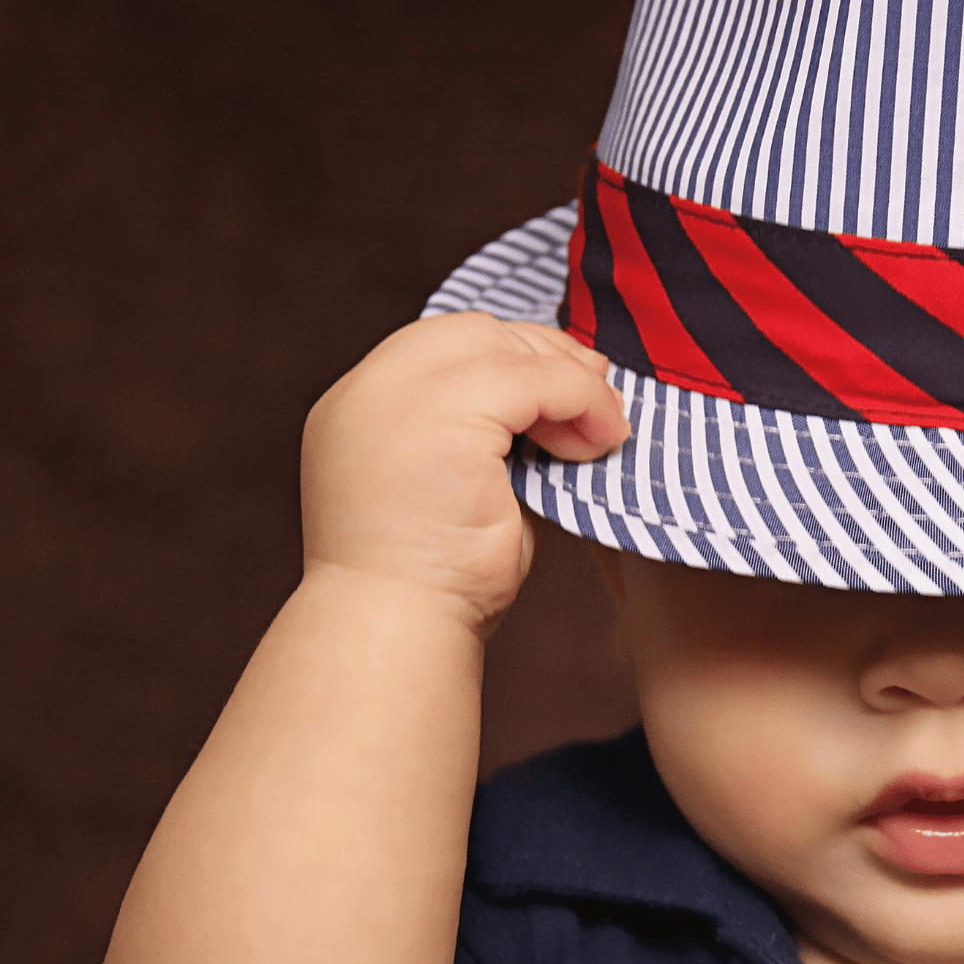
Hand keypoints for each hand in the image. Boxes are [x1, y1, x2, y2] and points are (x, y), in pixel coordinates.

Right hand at [300, 312, 629, 632]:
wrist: (397, 632)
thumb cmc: (437, 582)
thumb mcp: (461, 489)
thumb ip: (492, 440)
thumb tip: (562, 409)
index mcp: (360, 407)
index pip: (444, 347)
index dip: (513, 357)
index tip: (567, 388)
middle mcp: (367, 390)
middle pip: (472, 332)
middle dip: (544, 358)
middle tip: (600, 397)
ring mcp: (395, 396)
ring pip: (505, 349)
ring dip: (568, 383)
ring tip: (603, 431)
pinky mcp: (439, 416)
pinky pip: (533, 381)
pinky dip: (580, 401)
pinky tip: (600, 442)